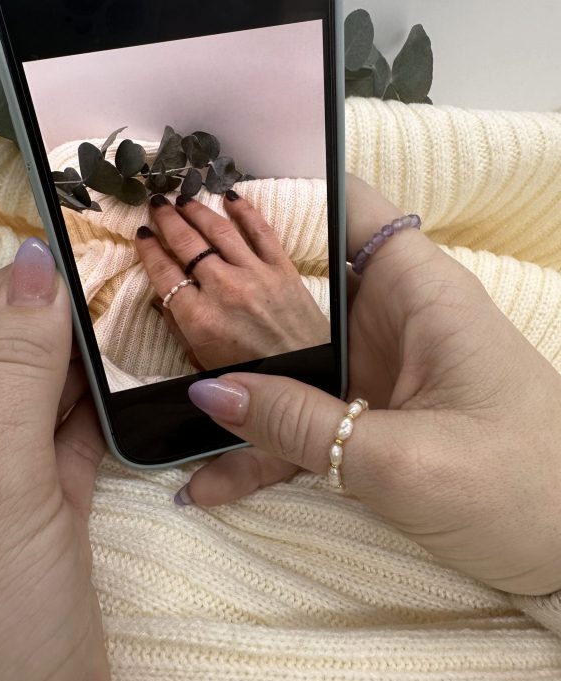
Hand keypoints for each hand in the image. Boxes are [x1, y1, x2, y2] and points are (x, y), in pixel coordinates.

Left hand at [0, 241, 110, 680]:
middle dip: (48, 327)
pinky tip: (127, 395)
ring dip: (77, 366)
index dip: (9, 292)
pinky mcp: (34, 506)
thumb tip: (34, 269)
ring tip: (123, 339)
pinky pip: (64, 437)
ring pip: (33, 393)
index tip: (71, 269)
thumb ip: (13, 368)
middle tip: (109, 304)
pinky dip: (96, 414)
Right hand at [135, 191, 329, 370]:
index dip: (148, 249)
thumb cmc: (255, 375)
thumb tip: (162, 301)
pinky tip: (231, 197)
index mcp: (199, 319)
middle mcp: (224, 290)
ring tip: (184, 198)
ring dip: (198, 210)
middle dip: (167, 219)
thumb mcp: (204, 364)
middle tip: (157, 203)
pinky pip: (261, 231)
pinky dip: (245, 210)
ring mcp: (256, 275)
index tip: (141, 234)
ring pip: (219, 231)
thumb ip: (180, 332)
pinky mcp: (283, 269)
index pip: (164, 273)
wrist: (310, 374)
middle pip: (187, 244)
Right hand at [181, 175, 560, 596]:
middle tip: (156, 288)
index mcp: (418, 293)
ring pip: (293, 360)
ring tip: (164, 388)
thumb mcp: (404, 462)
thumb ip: (302, 425)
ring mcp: (381, 374)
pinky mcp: (375, 421)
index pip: (349, 205)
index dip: (283, 190)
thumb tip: (211, 395)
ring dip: (238, 382)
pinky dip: (265, 447)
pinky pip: (307, 421)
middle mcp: (394, 321)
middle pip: (301, 284)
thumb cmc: (524, 490)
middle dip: (231, 289)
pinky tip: (212, 481)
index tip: (208, 197)